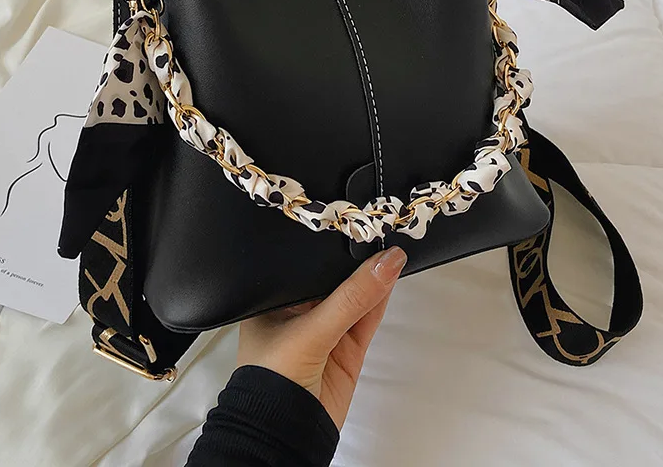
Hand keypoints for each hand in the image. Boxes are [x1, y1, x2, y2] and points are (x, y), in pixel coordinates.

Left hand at [237, 246, 406, 428]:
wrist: (284, 436)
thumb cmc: (271, 383)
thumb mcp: (311, 331)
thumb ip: (352, 298)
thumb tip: (386, 263)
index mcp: (275, 301)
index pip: (307, 266)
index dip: (330, 248)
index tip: (355, 224)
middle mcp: (299, 313)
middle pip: (334, 279)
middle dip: (356, 260)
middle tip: (378, 230)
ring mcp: (325, 332)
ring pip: (355, 297)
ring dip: (373, 276)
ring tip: (391, 249)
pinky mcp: (347, 350)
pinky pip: (367, 318)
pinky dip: (380, 299)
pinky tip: (390, 276)